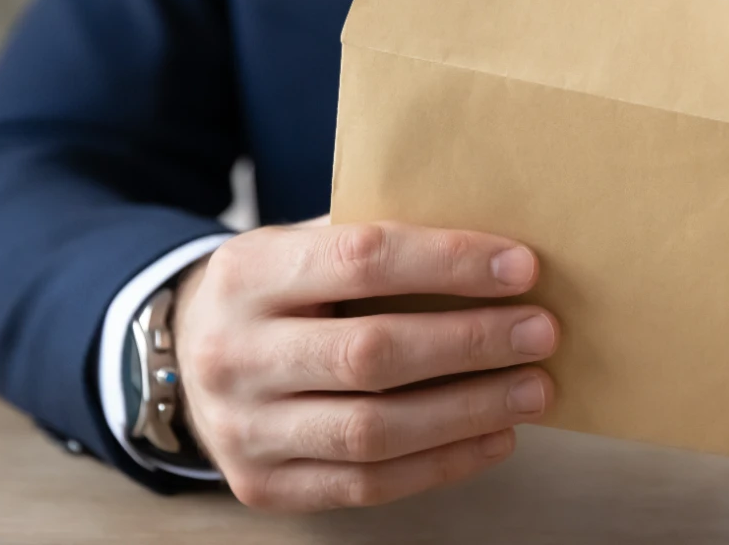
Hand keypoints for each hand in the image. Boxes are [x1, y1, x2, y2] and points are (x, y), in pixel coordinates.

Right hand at [171, 218, 558, 510]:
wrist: (187, 356)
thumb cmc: (280, 291)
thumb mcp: (303, 244)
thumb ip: (377, 243)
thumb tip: (496, 252)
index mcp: (247, 272)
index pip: (361, 259)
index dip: (448, 263)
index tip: (522, 267)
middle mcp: (233, 353)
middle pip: (371, 353)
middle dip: (470, 343)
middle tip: (542, 332)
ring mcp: (243, 428)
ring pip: (373, 429)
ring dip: (469, 410)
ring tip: (534, 389)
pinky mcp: (262, 486)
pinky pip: (367, 484)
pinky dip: (442, 462)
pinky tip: (496, 435)